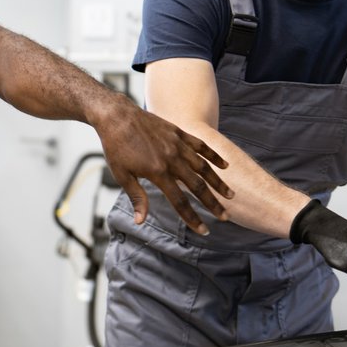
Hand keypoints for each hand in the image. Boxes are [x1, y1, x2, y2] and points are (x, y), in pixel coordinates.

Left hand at [95, 102, 230, 233]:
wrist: (117, 116)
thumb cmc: (116, 147)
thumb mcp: (122, 175)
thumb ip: (137, 197)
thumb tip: (140, 221)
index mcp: (158, 172)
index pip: (180, 201)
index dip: (192, 218)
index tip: (203, 230)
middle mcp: (172, 159)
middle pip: (198, 186)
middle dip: (213, 203)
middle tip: (225, 216)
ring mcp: (177, 145)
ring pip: (204, 167)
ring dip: (218, 182)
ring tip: (230, 195)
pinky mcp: (178, 133)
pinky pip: (200, 146)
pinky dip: (213, 156)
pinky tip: (225, 165)